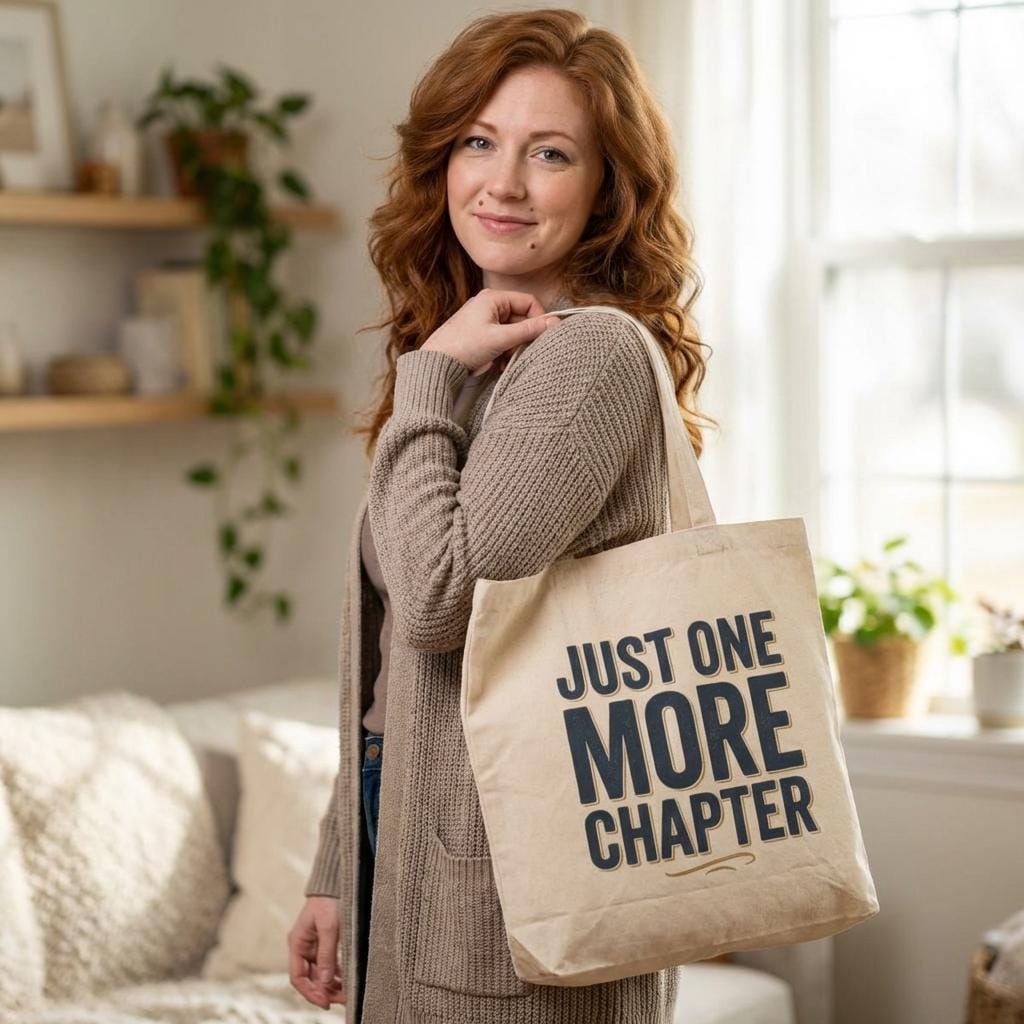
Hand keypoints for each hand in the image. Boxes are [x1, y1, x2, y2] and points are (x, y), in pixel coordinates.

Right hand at [288, 896, 346, 1009]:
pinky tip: (347, 980)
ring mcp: (313, 946)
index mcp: (297, 943)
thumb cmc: (330, 900)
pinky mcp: (324, 943)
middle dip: (324, 991)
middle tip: (342, 999)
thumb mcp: (329, 926)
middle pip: (310, 978)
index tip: (325, 1002)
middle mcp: (303, 947)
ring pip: (320, 973)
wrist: (336, 880)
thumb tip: (326, 982)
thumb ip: (327, 954)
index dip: (310, 992)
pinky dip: (336, 974)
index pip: (298, 977)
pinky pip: (328, 964)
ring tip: (347, 993)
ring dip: (331, 985)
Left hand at [421, 288, 561, 374]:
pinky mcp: (482, 336)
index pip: (529, 301)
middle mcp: (490, 305)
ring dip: (514, 348)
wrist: (437, 364)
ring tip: (505, 360)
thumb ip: (529, 330)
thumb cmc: (464, 346)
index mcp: (493, 298)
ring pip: (513, 332)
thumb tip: (556, 322)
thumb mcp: (501, 338)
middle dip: (523, 337)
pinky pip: (503, 341)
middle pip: (522, 318)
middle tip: (519, 352)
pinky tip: (498, 365)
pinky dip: (505, 353)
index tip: (542, 336)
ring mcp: (485, 321)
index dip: (539, 318)